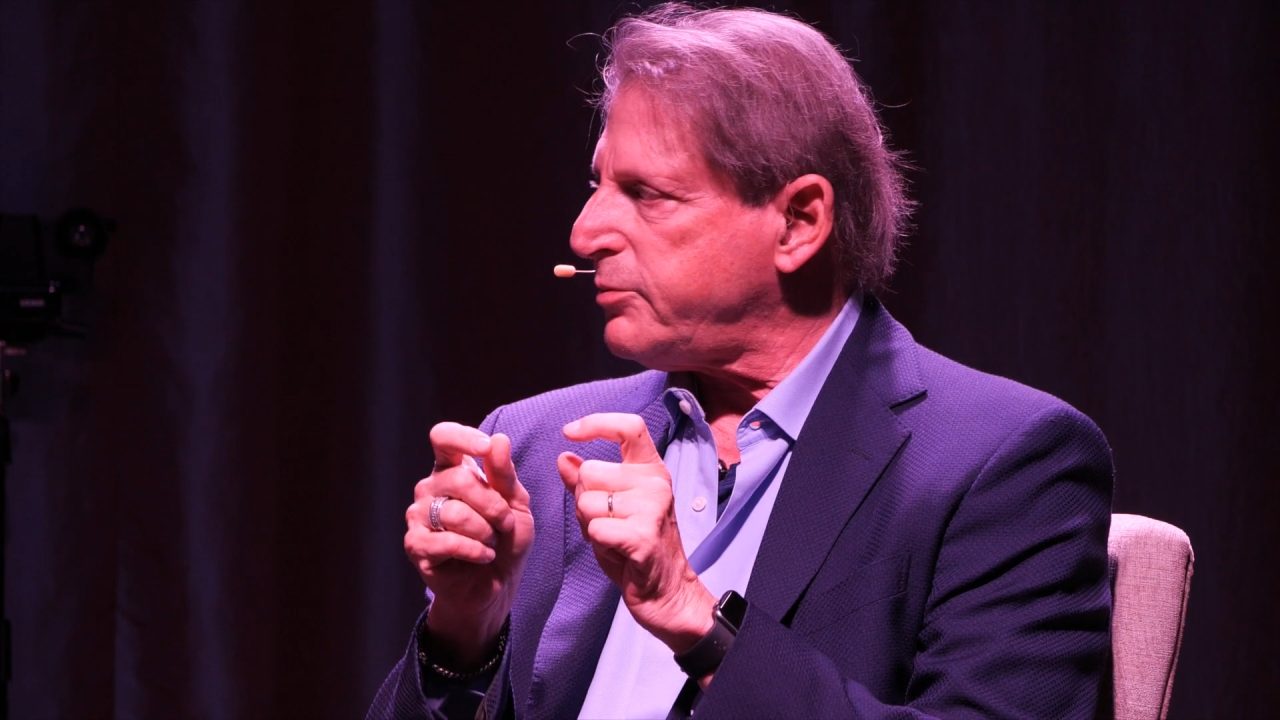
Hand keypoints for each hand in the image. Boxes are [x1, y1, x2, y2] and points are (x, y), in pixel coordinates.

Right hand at [404, 422, 533, 666]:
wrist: (497, 585)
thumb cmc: (506, 539)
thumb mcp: (516, 503)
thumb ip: (505, 474)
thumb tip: (498, 439)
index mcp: (452, 469)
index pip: (443, 437)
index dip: (462, 437)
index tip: (486, 447)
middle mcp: (430, 488)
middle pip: (458, 478)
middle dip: (493, 504)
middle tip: (505, 523)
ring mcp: (418, 516)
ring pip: (453, 513)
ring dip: (485, 531)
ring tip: (491, 543)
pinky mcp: (416, 545)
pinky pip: (446, 541)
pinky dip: (475, 550)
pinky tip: (483, 556)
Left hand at [557, 413, 714, 653]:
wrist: (667, 592)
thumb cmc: (636, 548)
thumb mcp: (610, 509)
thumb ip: (586, 482)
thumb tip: (564, 456)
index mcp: (651, 470)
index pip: (629, 427)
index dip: (596, 423)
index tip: (569, 431)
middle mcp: (656, 483)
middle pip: (590, 472)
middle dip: (584, 500)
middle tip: (607, 523)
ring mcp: (653, 508)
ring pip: (587, 502)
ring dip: (590, 525)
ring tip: (614, 539)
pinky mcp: (644, 536)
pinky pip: (595, 528)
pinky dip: (597, 543)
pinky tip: (617, 552)